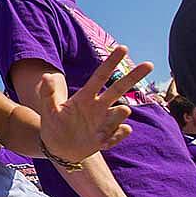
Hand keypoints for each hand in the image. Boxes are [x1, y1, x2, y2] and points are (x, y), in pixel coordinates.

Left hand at [39, 46, 152, 162]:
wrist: (59, 149)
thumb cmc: (54, 124)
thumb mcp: (48, 110)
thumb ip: (48, 94)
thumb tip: (46, 76)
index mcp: (85, 96)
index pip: (100, 76)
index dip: (111, 63)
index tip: (123, 48)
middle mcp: (99, 106)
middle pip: (119, 89)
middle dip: (133, 77)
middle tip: (149, 64)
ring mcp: (104, 122)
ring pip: (120, 112)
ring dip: (119, 114)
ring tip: (116, 115)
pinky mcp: (106, 138)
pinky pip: (118, 134)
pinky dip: (116, 135)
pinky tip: (104, 140)